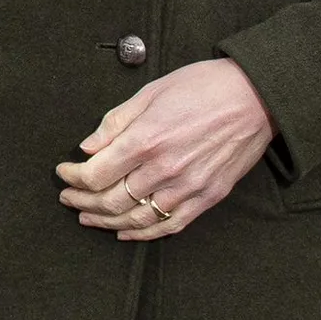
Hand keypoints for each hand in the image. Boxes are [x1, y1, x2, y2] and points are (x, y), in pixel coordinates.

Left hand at [57, 56, 276, 240]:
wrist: (257, 96)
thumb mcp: (151, 92)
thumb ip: (116, 123)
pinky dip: (144, 233)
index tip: (63, 172)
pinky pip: (171, 225)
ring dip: (106, 221)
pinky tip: (125, 231)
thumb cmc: (203, 86)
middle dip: (82, 202)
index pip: (95, 174)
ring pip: (137, 218)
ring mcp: (189, 187)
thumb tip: (88, 147)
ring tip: (88, 217)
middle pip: (111, 201)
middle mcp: (165, 168)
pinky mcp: (208, 196)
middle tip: (68, 198)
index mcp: (146, 139)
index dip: (72, 178)